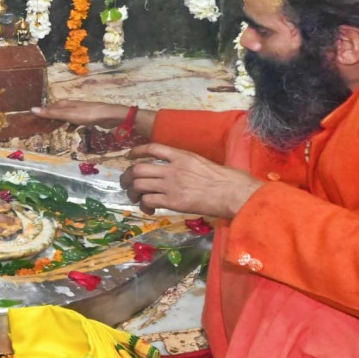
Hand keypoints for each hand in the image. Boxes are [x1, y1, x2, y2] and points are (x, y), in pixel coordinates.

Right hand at [31, 100, 134, 128]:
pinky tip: (70, 132)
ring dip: (58, 124)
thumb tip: (32, 109)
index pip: (49, 108)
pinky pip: (73, 122)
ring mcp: (78, 111)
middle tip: (41, 129)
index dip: (41, 114)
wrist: (108, 116)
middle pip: (56, 112)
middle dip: (49, 120)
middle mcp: (70, 106)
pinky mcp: (85, 117)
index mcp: (64, 104)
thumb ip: (51, 113)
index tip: (33, 122)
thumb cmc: (87, 114)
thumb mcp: (67, 115)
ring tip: (52, 131)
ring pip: (64, 117)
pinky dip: (70, 126)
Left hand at [120, 143, 262, 218]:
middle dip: (127, 176)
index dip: (136, 151)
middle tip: (125, 183)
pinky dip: (144, 205)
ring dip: (132, 192)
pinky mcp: (173, 201)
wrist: (233, 193)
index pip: (152, 148)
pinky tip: (148, 209)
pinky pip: (148, 201)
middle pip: (138, 168)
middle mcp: (173, 168)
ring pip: (138, 185)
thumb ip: (186, 164)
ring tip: (134, 197)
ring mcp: (171, 185)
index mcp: (182, 156)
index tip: (129, 156)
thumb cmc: (225, 179)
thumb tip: (175, 170)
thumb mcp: (203, 163)